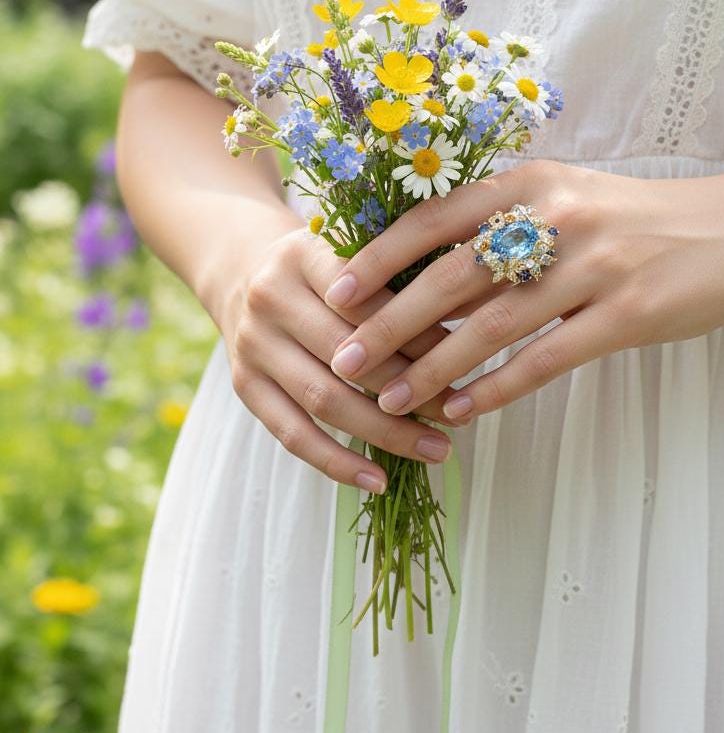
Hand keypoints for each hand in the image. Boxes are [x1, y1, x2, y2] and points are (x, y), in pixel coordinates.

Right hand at [219, 225, 463, 491]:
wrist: (242, 270)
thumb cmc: (326, 267)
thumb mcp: (355, 252)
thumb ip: (400, 276)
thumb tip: (471, 323)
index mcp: (305, 255)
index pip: (367, 300)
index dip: (418, 331)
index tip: (465, 354)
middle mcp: (271, 298)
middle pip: (348, 354)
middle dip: (411, 388)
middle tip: (460, 411)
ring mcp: (253, 345)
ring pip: (324, 399)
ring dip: (386, 431)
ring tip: (437, 449)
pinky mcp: (245, 385)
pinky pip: (292, 434)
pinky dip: (337, 462)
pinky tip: (379, 481)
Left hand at [322, 159, 723, 422]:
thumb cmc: (636, 220)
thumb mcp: (569, 200)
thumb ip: (504, 225)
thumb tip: (427, 273)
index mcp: (533, 181)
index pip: (435, 218)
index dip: (380, 257)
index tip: (336, 292)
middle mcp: (556, 217)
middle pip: (452, 277)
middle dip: (389, 323)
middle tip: (344, 359)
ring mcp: (594, 266)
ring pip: (493, 325)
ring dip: (434, 368)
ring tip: (392, 401)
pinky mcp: (627, 314)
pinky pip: (547, 358)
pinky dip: (498, 388)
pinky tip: (463, 411)